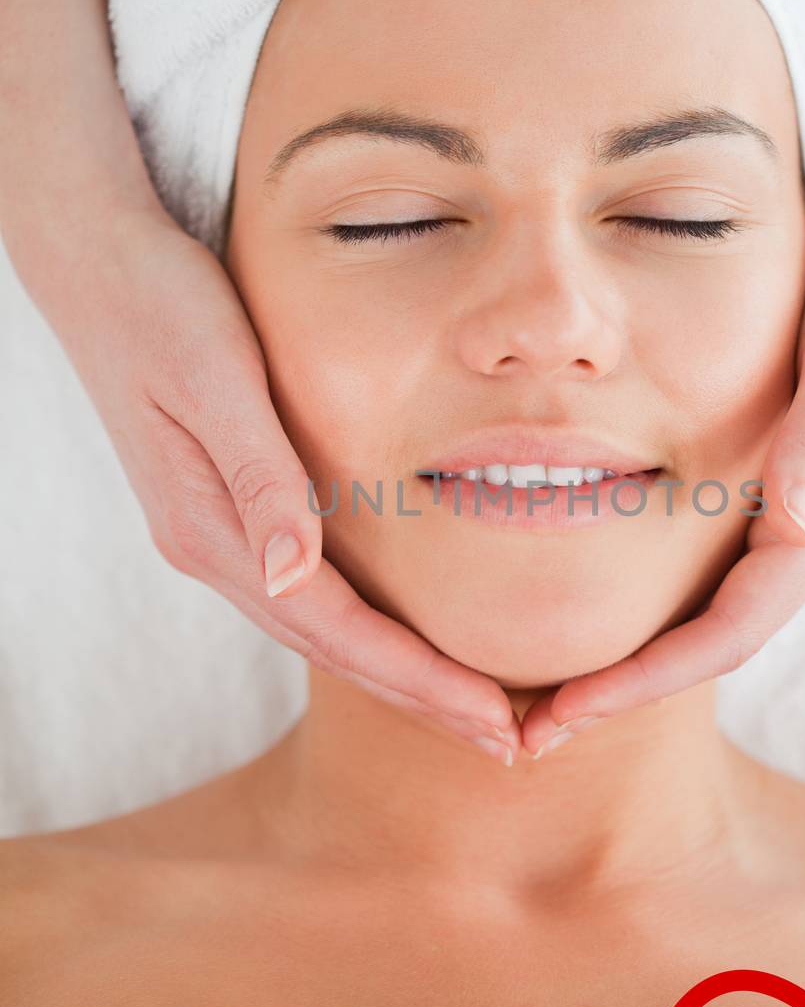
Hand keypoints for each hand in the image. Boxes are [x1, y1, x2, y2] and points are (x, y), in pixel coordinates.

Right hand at [29, 203, 521, 759]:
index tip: (494, 721)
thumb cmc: (161, 304)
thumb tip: (292, 575)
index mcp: (212, 528)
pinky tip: (405, 638)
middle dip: (422, 700)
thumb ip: (257, 476)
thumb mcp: (214, 378)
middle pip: (334, 650)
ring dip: (398, 676)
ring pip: (323, 631)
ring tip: (473, 711)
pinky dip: (366, 629)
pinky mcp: (228, 508)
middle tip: (508, 746)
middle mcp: (214, 547)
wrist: (94, 261)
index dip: (418, 679)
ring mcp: (217, 534)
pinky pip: (310, 593)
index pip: (336, 630)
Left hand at [520, 191, 804, 756]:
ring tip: (549, 692)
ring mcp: (796, 520)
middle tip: (532, 733)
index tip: (565, 713)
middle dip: (625, 692)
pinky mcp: (776, 493)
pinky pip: (709, 574)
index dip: (647, 680)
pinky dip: (652, 608)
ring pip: (710, 618)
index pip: (730, 632)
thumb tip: (792, 525)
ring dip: (635, 663)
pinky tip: (598, 607)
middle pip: (713, 646)